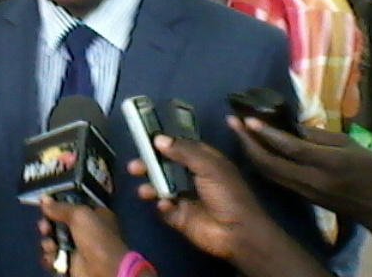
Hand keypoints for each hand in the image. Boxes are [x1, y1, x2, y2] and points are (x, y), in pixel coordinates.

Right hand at [39, 196, 128, 276]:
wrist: (103, 270)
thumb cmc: (96, 237)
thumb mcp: (80, 215)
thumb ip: (60, 207)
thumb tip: (44, 200)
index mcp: (94, 214)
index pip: (72, 205)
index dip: (58, 204)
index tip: (45, 204)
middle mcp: (85, 230)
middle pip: (59, 222)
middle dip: (48, 224)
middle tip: (45, 227)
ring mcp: (77, 248)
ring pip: (54, 240)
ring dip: (48, 242)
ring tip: (51, 245)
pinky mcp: (69, 264)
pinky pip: (53, 257)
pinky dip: (49, 257)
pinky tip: (52, 256)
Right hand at [128, 135, 271, 261]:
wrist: (238, 233)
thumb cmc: (228, 193)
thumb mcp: (209, 166)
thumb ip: (184, 151)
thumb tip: (159, 139)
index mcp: (204, 161)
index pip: (181, 146)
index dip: (165, 142)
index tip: (145, 139)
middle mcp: (192, 177)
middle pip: (166, 166)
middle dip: (149, 165)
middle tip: (134, 166)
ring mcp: (185, 197)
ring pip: (161, 187)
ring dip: (150, 186)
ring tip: (144, 190)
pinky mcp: (180, 217)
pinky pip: (164, 208)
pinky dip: (162, 205)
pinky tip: (166, 205)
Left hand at [229, 116, 371, 240]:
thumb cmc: (366, 169)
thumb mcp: (348, 144)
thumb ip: (318, 135)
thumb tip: (289, 126)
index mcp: (327, 163)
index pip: (291, 148)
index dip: (267, 134)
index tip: (248, 119)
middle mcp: (310, 179)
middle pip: (270, 162)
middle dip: (247, 141)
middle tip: (232, 121)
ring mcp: (302, 190)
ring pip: (266, 172)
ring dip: (248, 151)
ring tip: (236, 131)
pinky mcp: (298, 196)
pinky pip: (272, 178)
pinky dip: (258, 162)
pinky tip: (249, 148)